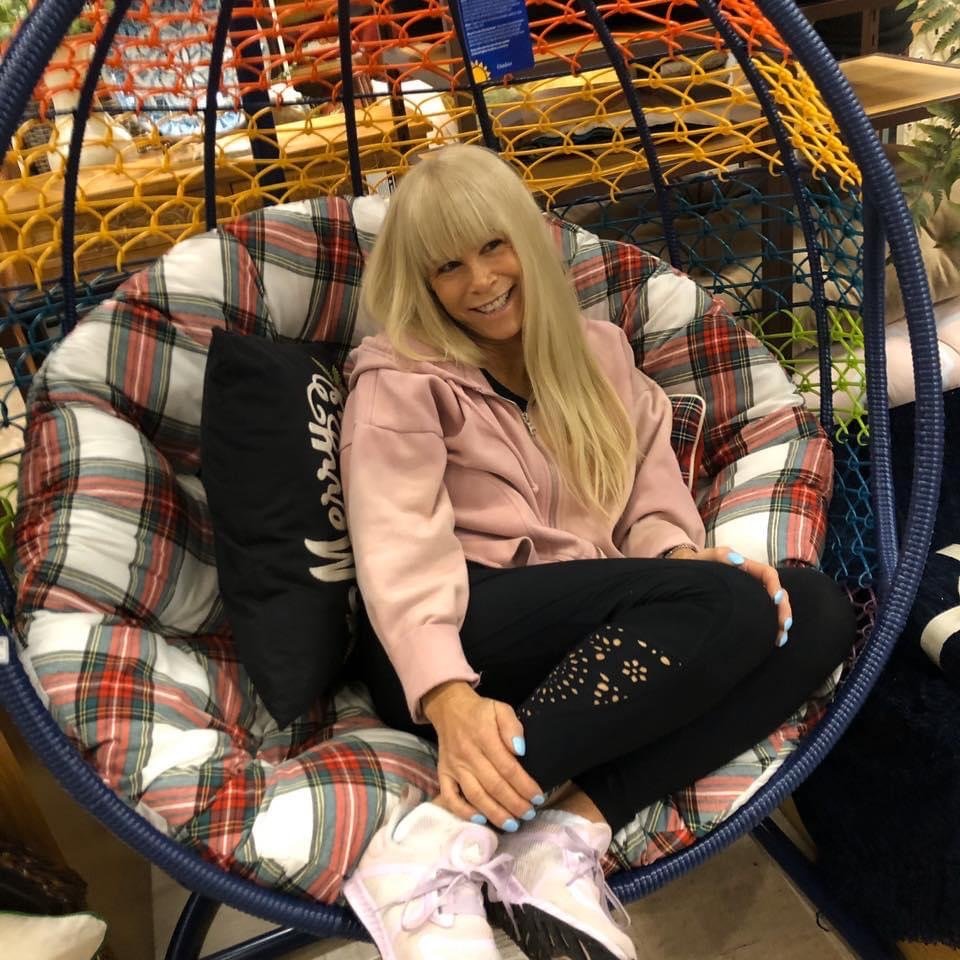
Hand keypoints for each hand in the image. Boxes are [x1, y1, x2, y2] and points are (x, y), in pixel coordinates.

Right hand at [422, 681, 544, 830]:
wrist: (449, 708)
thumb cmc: (480, 712)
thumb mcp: (500, 709)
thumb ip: (512, 726)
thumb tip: (520, 749)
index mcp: (484, 737)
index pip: (508, 767)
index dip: (524, 785)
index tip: (538, 797)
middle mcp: (468, 754)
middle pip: (494, 786)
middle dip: (514, 804)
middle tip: (529, 814)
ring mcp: (454, 766)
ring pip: (475, 795)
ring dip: (494, 813)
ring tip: (512, 824)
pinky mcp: (443, 773)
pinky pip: (450, 797)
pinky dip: (463, 811)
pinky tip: (480, 820)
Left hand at [669, 545, 791, 645]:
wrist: (687, 577)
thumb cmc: (699, 565)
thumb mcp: (707, 557)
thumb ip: (720, 555)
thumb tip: (739, 561)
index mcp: (747, 568)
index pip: (768, 575)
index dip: (775, 586)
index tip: (775, 599)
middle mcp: (753, 583)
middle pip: (777, 595)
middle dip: (783, 610)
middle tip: (783, 626)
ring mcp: (751, 597)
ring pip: (773, 609)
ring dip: (779, 623)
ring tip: (780, 638)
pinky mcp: (746, 610)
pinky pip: (763, 618)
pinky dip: (769, 629)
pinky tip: (772, 642)